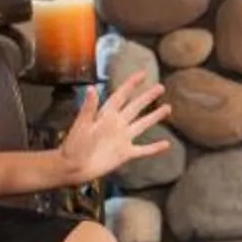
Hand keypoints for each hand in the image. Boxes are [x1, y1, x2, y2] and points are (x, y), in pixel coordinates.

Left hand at [53, 72, 173, 183]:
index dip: (131, 84)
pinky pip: (143, 150)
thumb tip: (92, 87)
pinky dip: (154, 148)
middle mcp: (117, 124)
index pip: (121, 96)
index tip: (143, 74)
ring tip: (168, 108)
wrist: (73, 167)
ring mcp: (123, 139)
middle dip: (147, 97)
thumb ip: (89, 107)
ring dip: (154, 117)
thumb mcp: (81, 125)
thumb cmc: (74, 145)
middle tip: (160, 87)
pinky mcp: (126, 153)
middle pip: (135, 107)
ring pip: (142, 125)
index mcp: (106, 115)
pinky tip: (167, 144)